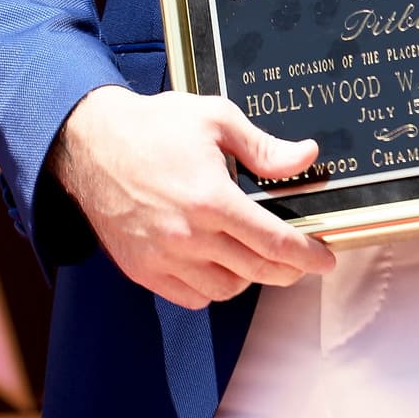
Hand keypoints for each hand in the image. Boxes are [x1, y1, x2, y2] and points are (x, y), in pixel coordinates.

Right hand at [50, 85, 336, 308]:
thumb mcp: (215, 120)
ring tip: (255, 255)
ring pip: (226, 290)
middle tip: (301, 260)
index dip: (307, 255)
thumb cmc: (155, 126)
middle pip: (257, 272)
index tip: (326, 258)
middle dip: (288, 269)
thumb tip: (306, 157)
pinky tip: (219, 264)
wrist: (91, 145)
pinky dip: (212, 287)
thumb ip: (264, 148)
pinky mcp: (143, 270)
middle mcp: (189, 237)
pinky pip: (191, 297)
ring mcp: (163, 258)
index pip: (274, 242)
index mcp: (212, 199)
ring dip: (249, 278)